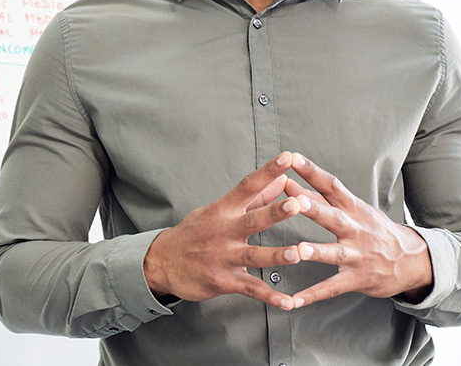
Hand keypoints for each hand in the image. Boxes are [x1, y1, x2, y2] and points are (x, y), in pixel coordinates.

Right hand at [143, 151, 303, 309]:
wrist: (161, 262)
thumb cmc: (195, 232)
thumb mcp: (218, 209)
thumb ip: (254, 197)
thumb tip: (280, 179)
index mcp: (223, 210)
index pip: (247, 186)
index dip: (267, 171)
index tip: (287, 158)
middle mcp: (224, 232)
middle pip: (253, 220)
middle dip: (276, 212)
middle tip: (297, 204)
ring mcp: (224, 257)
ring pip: (255, 256)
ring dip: (277, 255)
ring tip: (298, 254)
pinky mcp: (224, 281)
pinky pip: (251, 289)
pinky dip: (270, 297)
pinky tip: (288, 302)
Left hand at [285, 153, 433, 308]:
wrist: (412, 261)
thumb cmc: (377, 231)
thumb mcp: (358, 210)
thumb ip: (325, 200)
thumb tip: (294, 182)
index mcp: (355, 209)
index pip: (332, 186)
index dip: (312, 172)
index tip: (292, 158)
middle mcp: (356, 230)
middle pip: (333, 216)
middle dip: (313, 208)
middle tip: (293, 199)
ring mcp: (358, 256)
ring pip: (335, 253)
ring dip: (316, 252)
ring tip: (297, 251)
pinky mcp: (358, 279)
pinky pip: (333, 288)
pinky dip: (313, 295)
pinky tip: (294, 300)